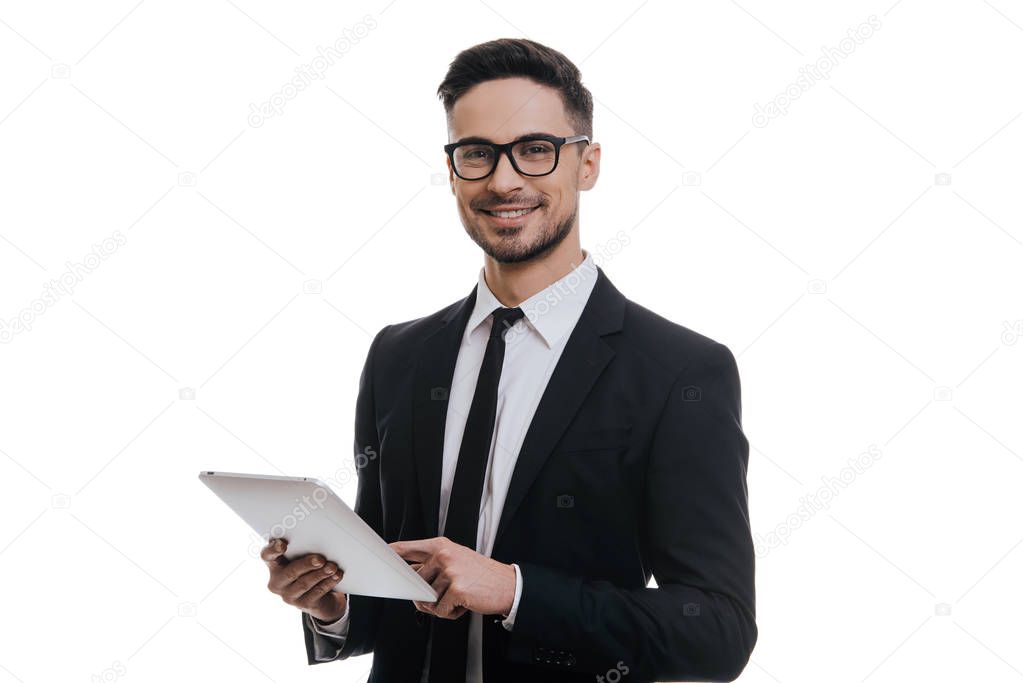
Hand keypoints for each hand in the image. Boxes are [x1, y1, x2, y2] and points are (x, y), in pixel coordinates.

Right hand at [262, 538, 346, 621]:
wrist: (320, 597)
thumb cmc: (308, 570)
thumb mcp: (303, 558)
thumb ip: (304, 550)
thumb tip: (320, 541)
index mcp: (274, 566)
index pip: (267, 556)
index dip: (272, 550)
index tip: (283, 544)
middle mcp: (277, 582)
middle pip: (290, 572)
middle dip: (307, 565)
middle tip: (321, 559)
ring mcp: (289, 596)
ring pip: (305, 584)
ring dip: (320, 574)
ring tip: (332, 567)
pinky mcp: (303, 604)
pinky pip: (317, 592)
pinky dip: (328, 582)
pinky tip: (336, 576)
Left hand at [390, 537, 514, 619]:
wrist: (508, 585)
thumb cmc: (480, 574)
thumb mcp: (456, 559)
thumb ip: (433, 565)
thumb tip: (410, 578)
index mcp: (441, 545)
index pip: (408, 548)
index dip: (391, 553)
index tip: (378, 555)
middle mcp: (444, 555)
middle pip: (415, 582)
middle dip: (426, 594)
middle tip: (446, 593)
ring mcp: (450, 571)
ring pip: (428, 599)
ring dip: (441, 605)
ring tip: (460, 596)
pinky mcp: (456, 589)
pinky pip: (439, 610)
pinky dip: (450, 613)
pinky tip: (464, 603)